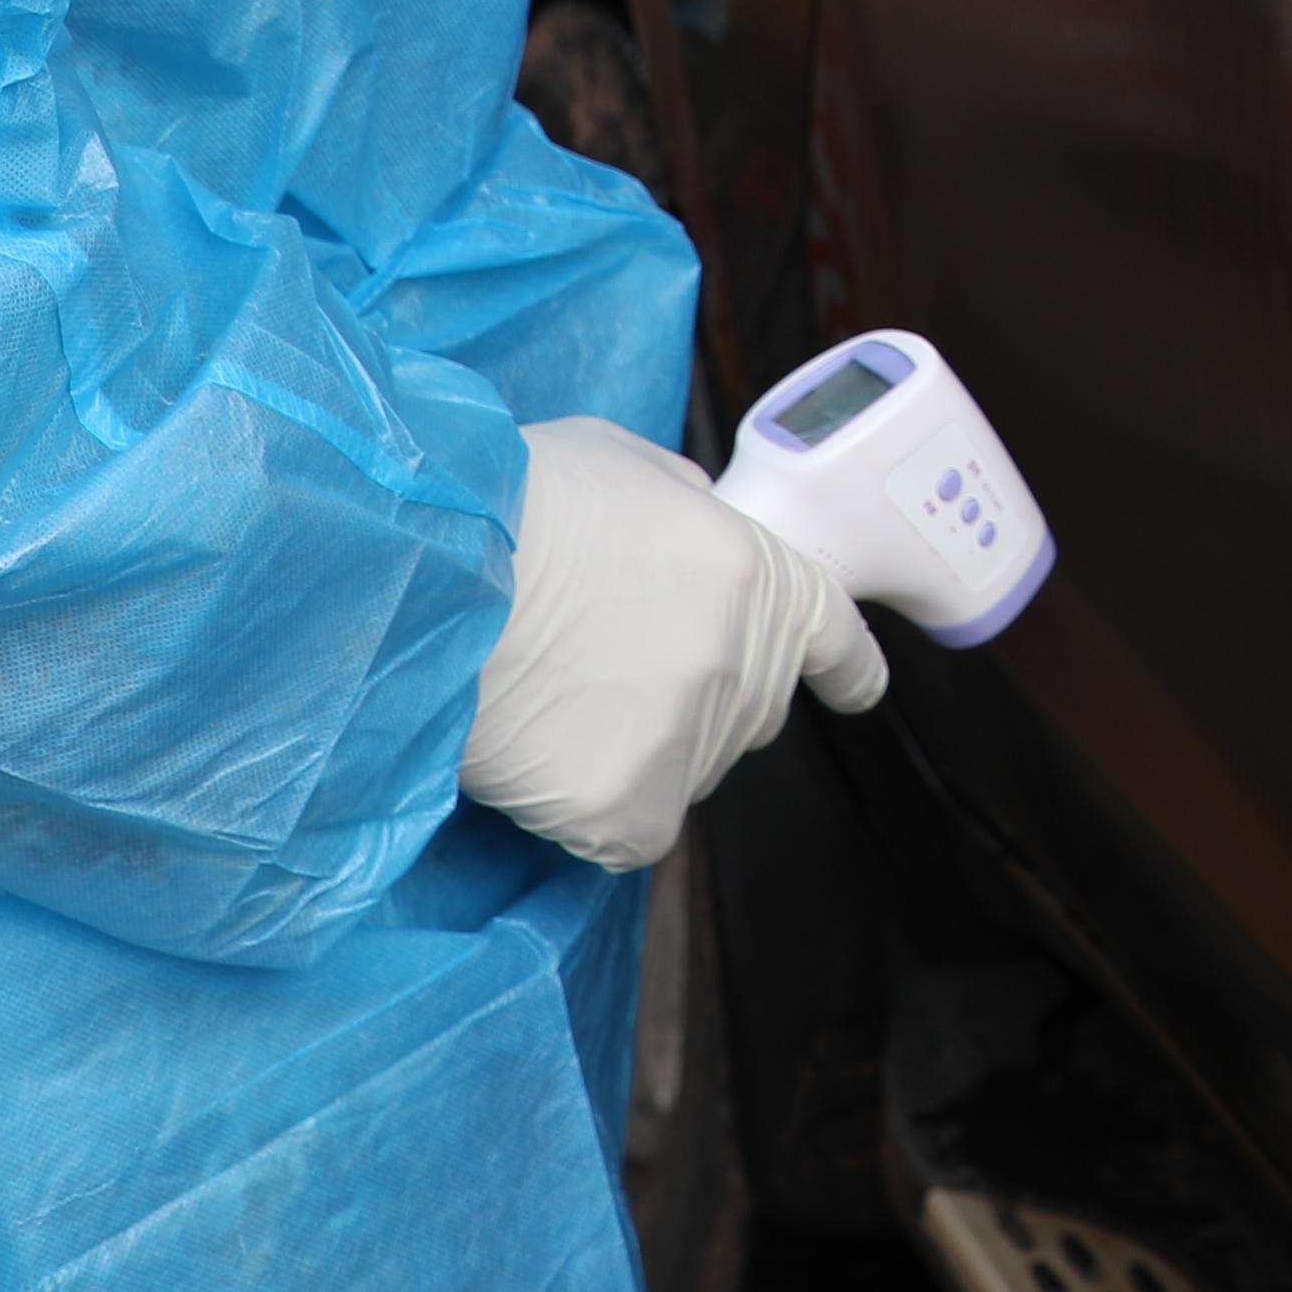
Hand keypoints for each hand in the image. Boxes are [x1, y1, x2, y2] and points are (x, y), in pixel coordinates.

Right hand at [452, 414, 884, 871]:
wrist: (434, 575)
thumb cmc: (511, 502)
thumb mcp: (619, 462)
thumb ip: (682, 505)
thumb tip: (696, 529)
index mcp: (753, 571)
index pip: (831, 634)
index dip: (845, 667)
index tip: (856, 691)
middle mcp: (739, 660)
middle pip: (748, 709)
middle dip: (699, 695)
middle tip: (608, 669)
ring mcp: (690, 740)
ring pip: (684, 770)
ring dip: (637, 749)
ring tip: (553, 697)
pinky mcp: (629, 811)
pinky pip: (626, 828)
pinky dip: (588, 809)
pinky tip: (540, 759)